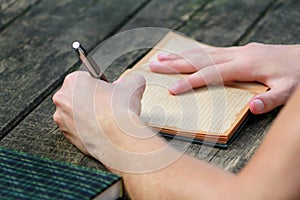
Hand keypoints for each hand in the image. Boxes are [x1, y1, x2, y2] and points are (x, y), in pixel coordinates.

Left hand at [52, 71, 151, 170]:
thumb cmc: (121, 111)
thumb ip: (132, 78)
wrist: (119, 139)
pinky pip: (77, 129)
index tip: (108, 92)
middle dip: (92, 99)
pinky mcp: (66, 136)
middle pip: (78, 95)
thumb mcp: (133, 85)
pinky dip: (88, 129)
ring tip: (105, 119)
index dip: (100, 85)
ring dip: (88, 114)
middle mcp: (62, 99)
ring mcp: (62, 119)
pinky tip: (101, 130)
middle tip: (108, 105)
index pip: (86, 78)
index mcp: (73, 81)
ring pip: (76, 113)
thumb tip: (134, 81)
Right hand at [149, 43, 299, 113]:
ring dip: (181, 56)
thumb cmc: (298, 75)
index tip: (172, 90)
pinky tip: (188, 54)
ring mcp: (239, 50)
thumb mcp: (290, 90)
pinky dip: (196, 53)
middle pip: (200, 60)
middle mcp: (238, 55)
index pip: (210, 75)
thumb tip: (251, 107)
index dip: (190, 82)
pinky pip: (212, 51)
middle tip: (153, 66)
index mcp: (245, 66)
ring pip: (203, 53)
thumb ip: (271, 99)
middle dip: (175, 64)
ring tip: (162, 58)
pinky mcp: (241, 50)